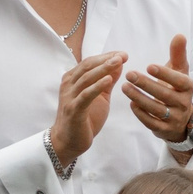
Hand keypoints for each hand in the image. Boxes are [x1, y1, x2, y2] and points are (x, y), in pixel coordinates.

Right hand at [49, 51, 124, 165]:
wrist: (69, 140)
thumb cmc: (85, 118)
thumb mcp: (100, 97)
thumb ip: (107, 82)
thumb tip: (118, 65)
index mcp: (74, 80)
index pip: (90, 63)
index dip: (106, 57)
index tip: (123, 53)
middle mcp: (69, 84)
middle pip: (88, 67)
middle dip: (106, 60)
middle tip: (122, 55)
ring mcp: (70, 96)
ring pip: (86, 78)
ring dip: (103, 69)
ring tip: (118, 62)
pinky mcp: (74, 109)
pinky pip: (86, 95)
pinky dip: (97, 86)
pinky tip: (108, 80)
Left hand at [124, 34, 192, 144]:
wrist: (181, 119)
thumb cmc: (176, 89)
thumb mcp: (179, 72)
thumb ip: (178, 54)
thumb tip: (180, 35)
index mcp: (188, 87)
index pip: (179, 80)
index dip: (165, 74)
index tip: (149, 66)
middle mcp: (184, 103)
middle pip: (165, 95)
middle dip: (146, 84)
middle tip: (129, 74)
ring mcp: (175, 118)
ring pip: (157, 109)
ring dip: (139, 98)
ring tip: (124, 87)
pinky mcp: (165, 130)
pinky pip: (152, 123)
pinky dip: (141, 114)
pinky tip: (131, 104)